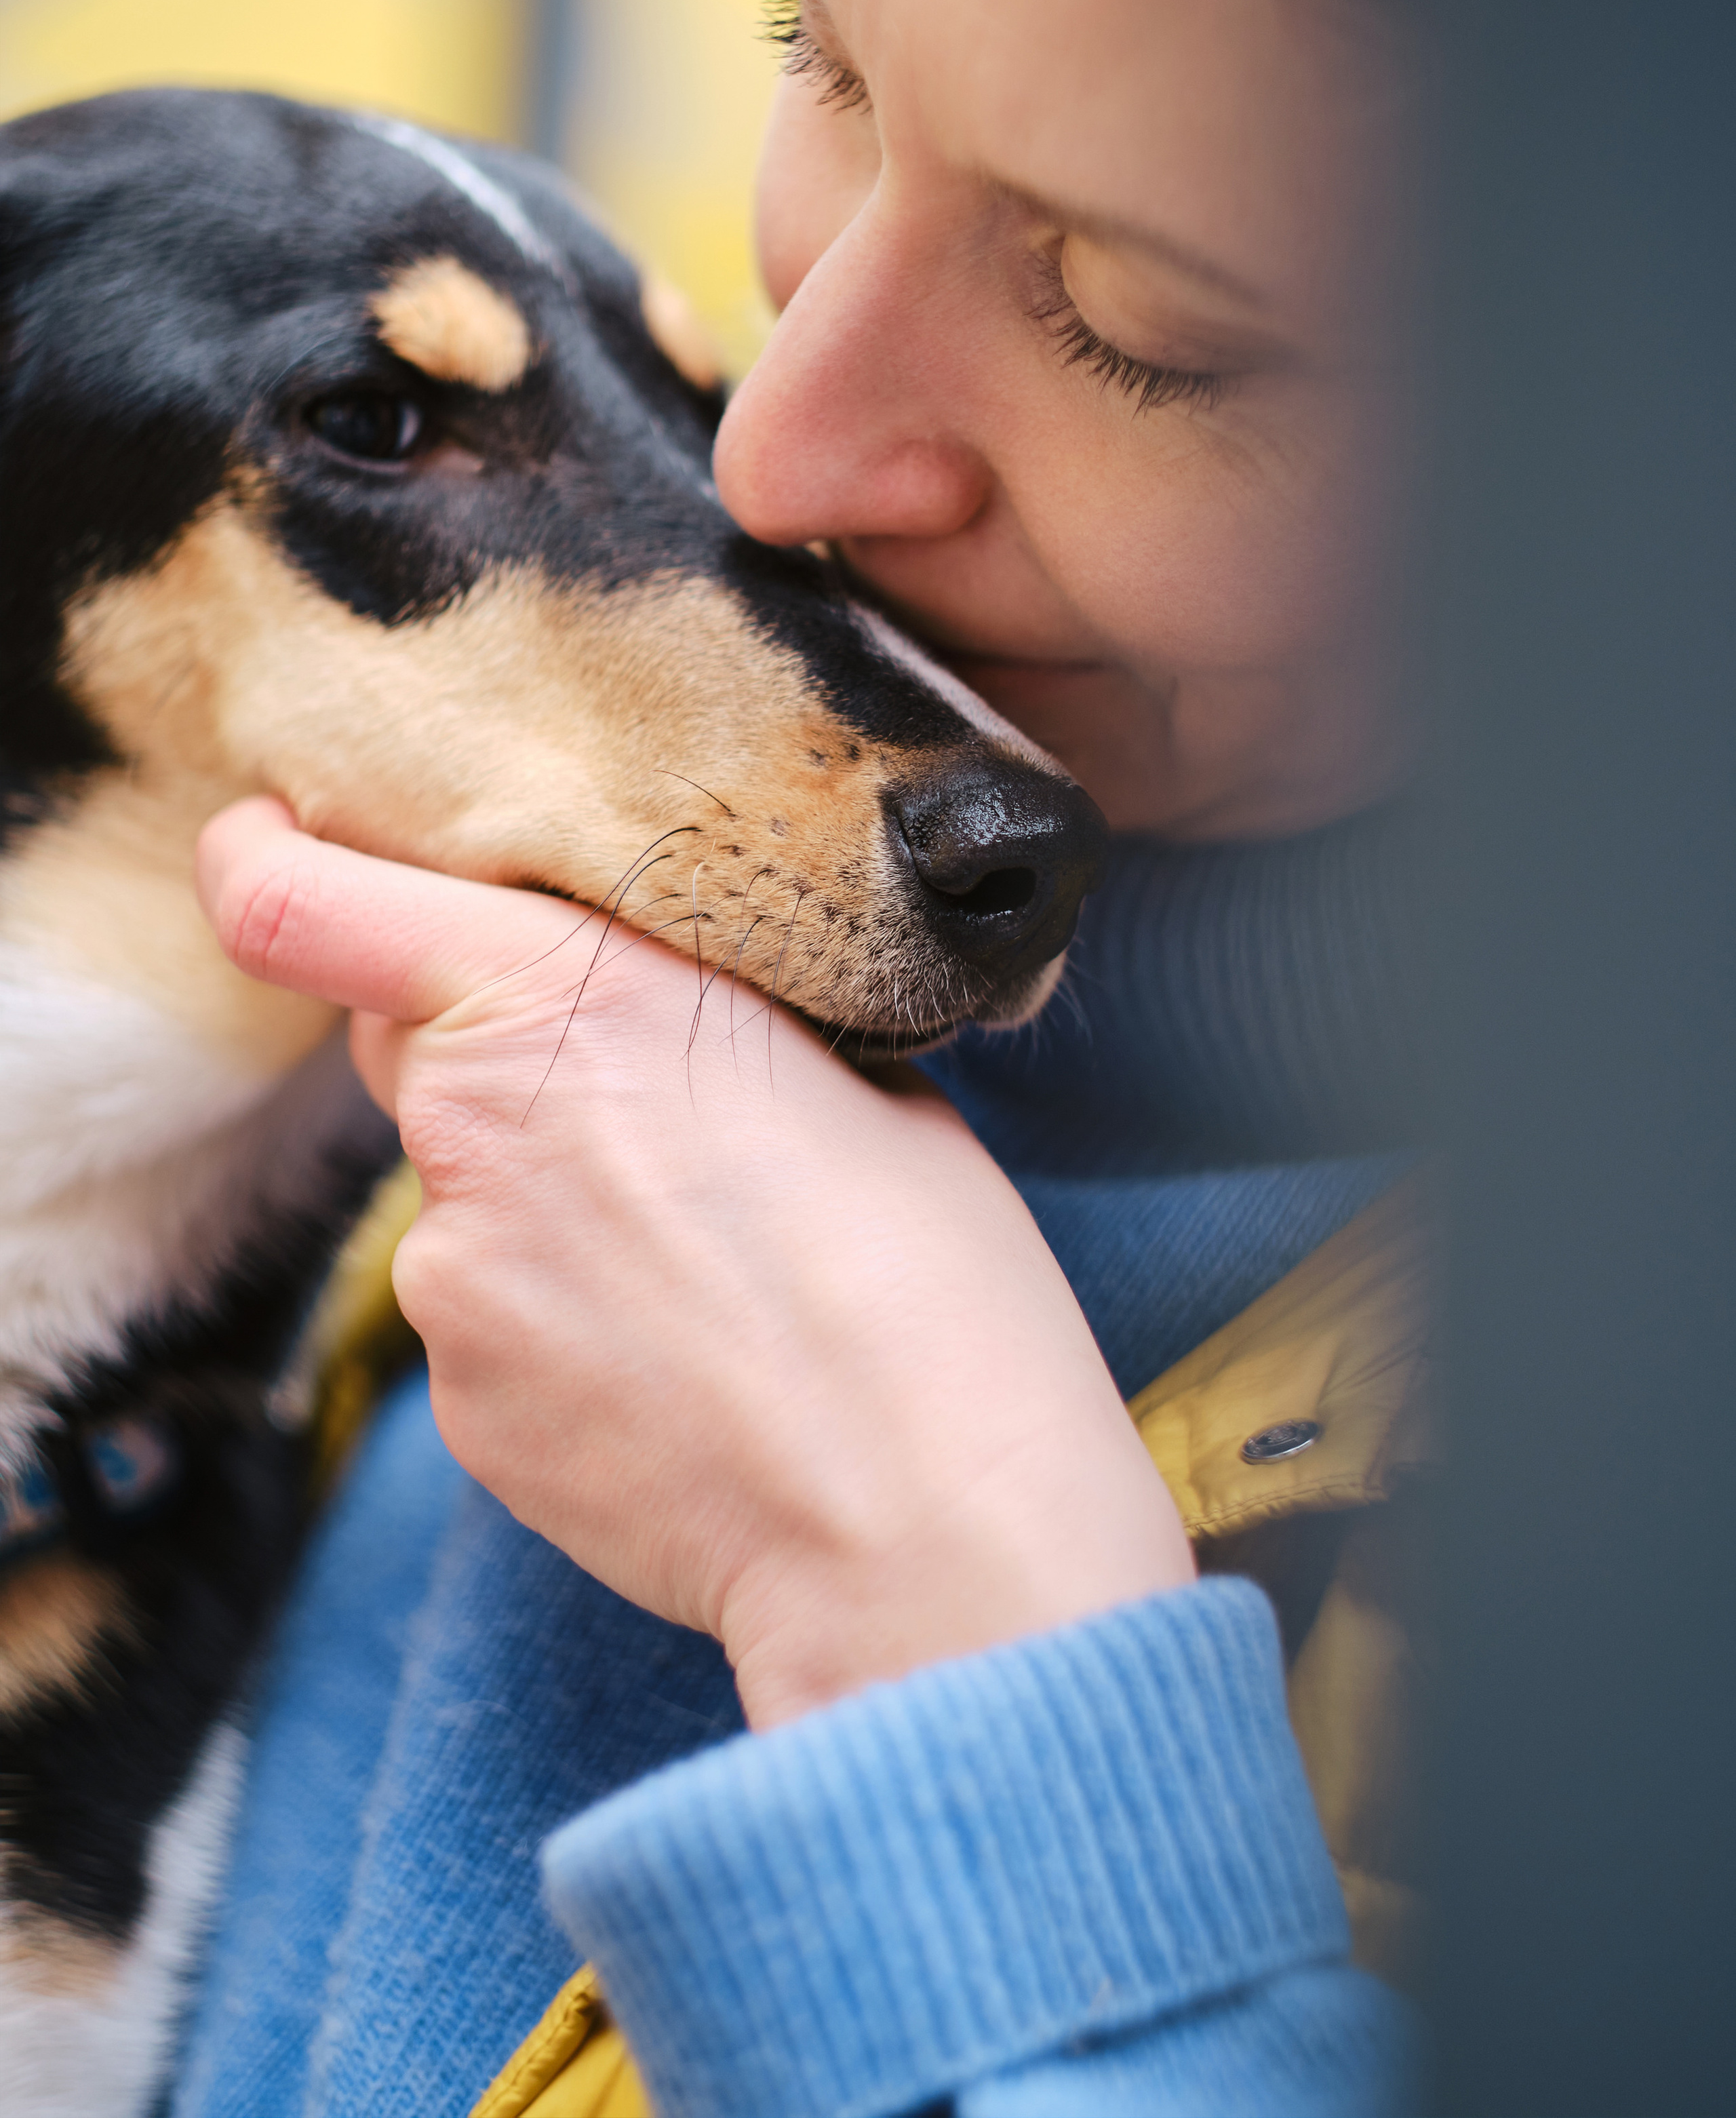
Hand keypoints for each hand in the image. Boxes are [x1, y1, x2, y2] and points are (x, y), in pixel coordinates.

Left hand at [197, 798, 1193, 1726]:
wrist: (930, 1524)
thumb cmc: (928, 1275)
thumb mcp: (842, 1063)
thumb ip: (695, 1024)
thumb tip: (651, 1038)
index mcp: (570, 997)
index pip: (302, 904)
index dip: (262, 858)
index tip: (270, 838)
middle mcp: (472, 1129)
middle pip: (405, 1046)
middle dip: (491, 1052)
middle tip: (641, 1108)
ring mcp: (453, 1282)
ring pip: (462, 1197)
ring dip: (547, 1207)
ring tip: (708, 1277)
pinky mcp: (461, 1410)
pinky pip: (488, 1326)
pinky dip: (561, 1329)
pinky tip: (683, 1369)